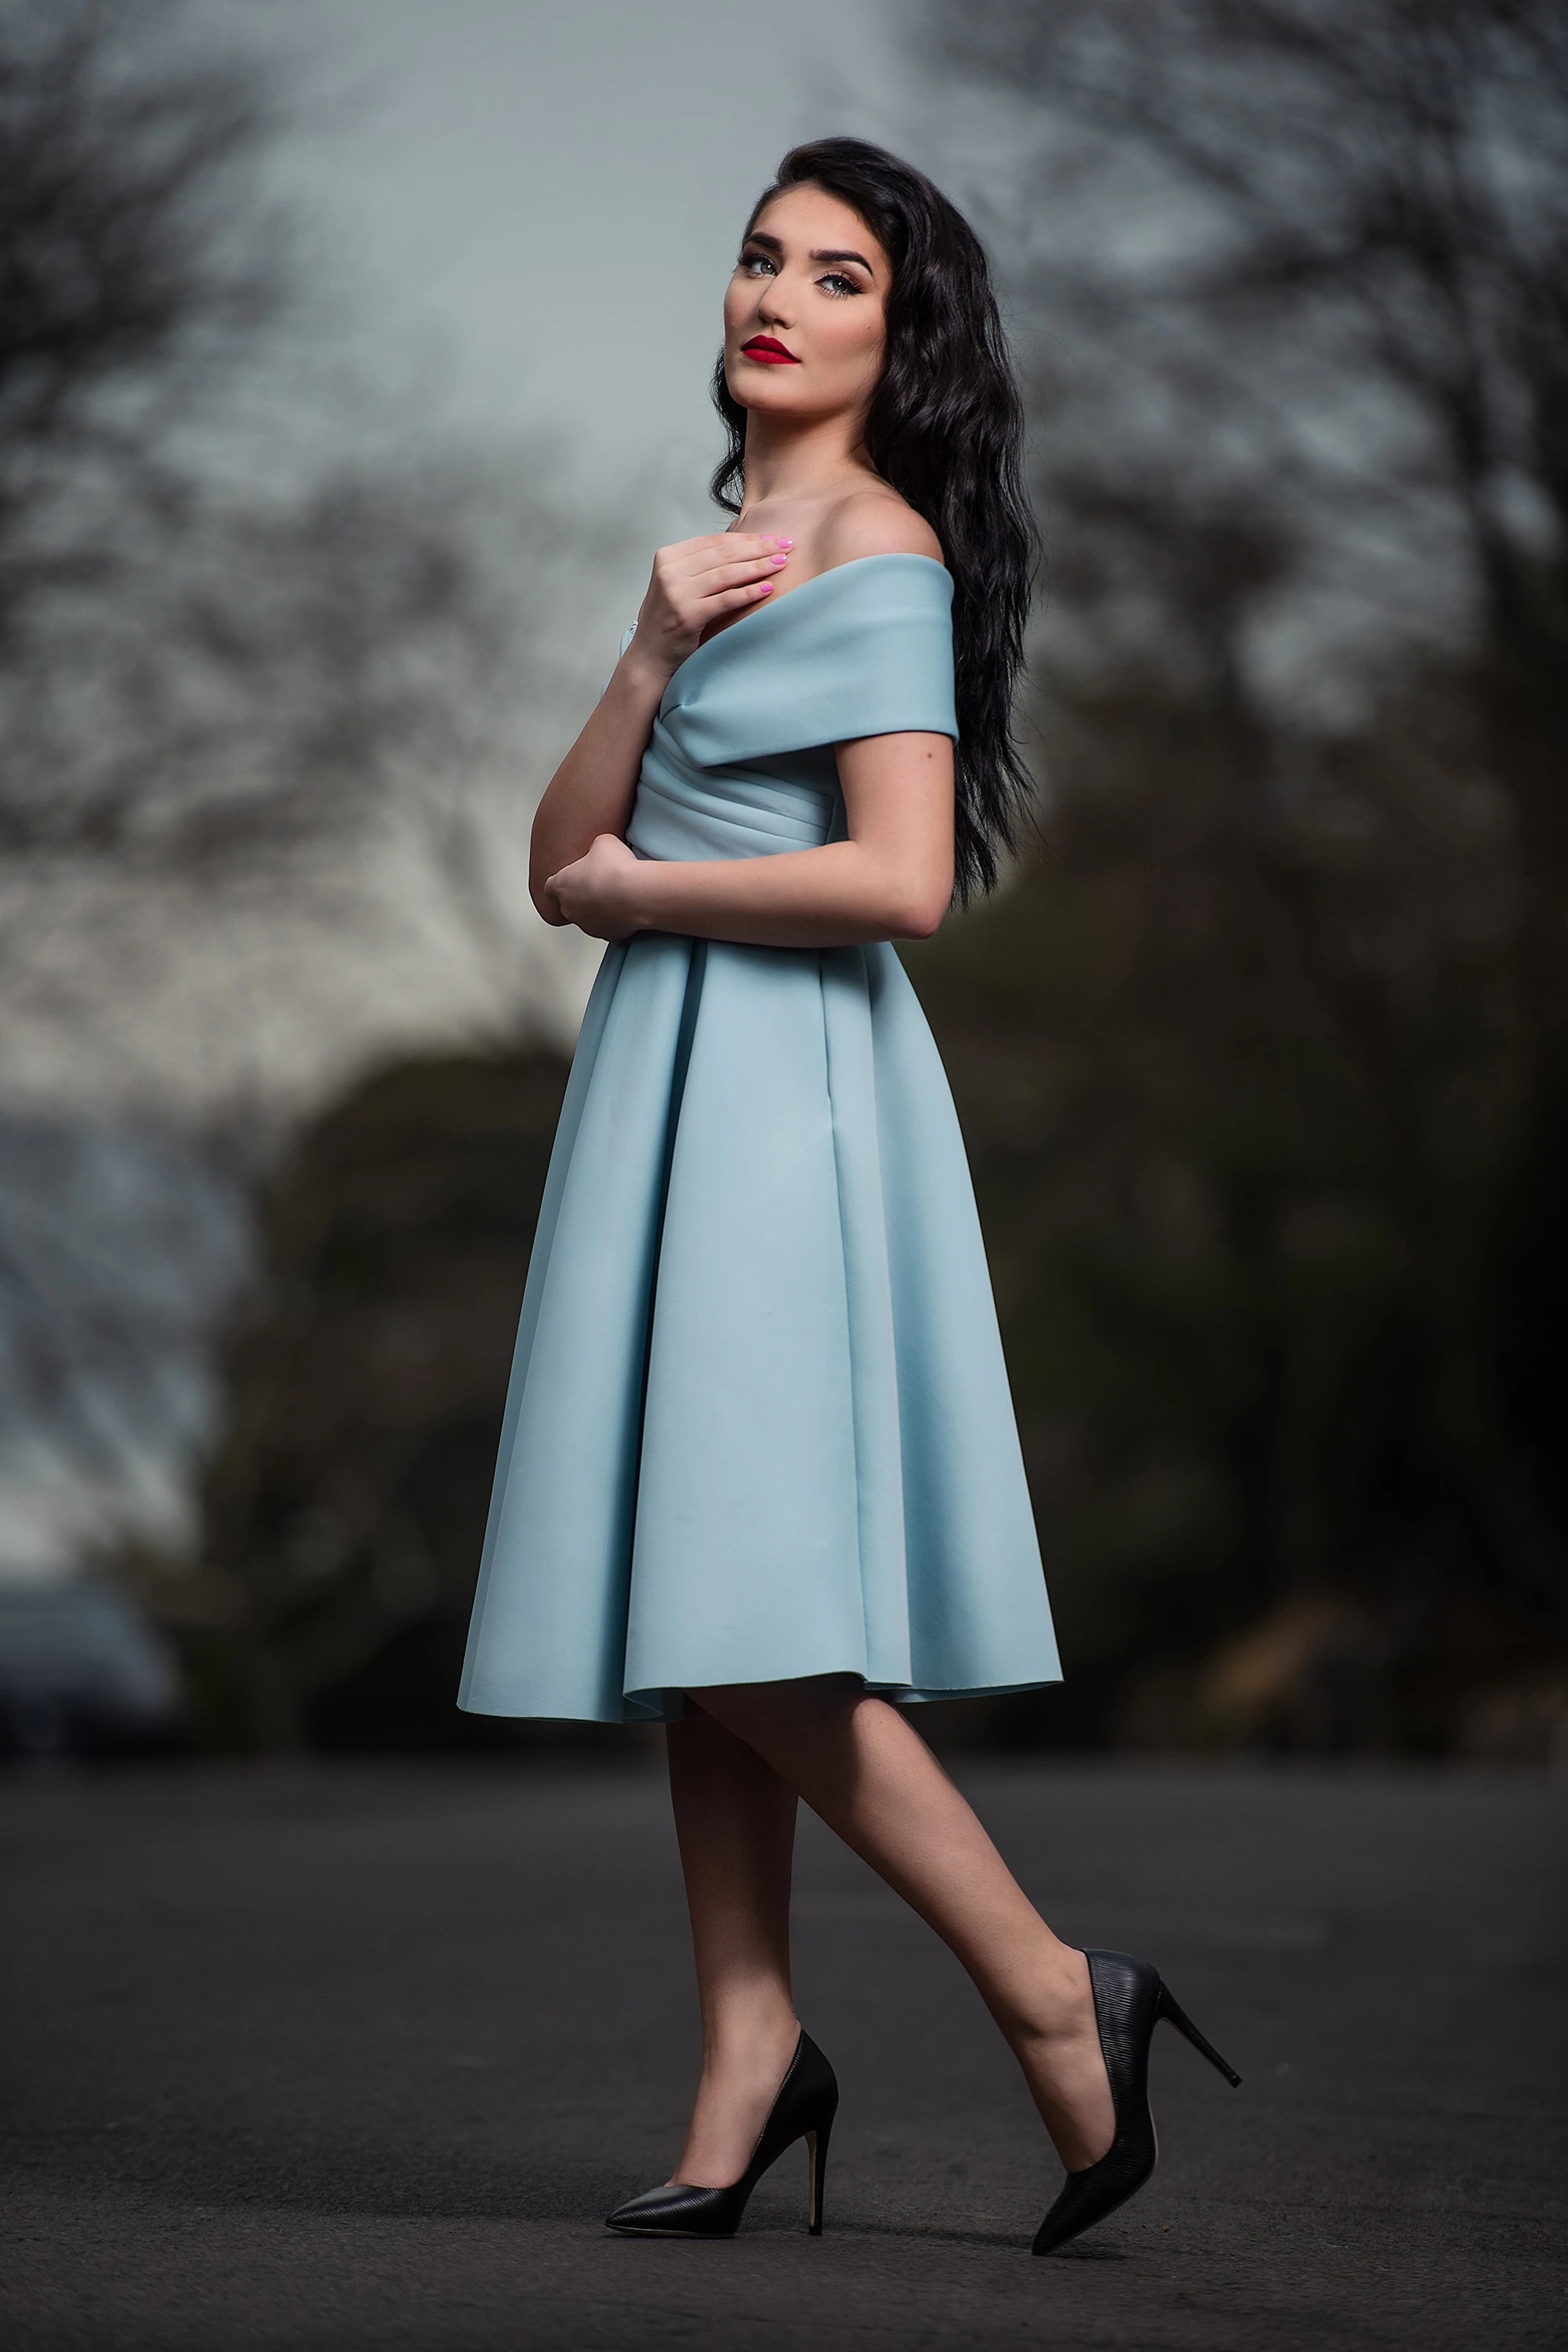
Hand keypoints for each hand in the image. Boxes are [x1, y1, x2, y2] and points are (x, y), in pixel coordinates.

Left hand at [545, 832, 646, 940]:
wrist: (637, 893)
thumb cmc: (616, 868)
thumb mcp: (602, 842)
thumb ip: (594, 848)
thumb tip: (600, 850)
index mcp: (562, 885)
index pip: (550, 887)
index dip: (562, 881)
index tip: (573, 877)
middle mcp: (570, 909)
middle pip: (569, 904)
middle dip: (582, 896)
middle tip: (600, 883)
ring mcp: (587, 925)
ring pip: (589, 918)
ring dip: (599, 909)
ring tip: (617, 894)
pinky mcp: (607, 935)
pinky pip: (609, 927)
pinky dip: (616, 920)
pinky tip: (628, 906)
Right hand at [627, 531, 791, 678]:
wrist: (649, 657)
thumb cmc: (670, 620)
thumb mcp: (679, 583)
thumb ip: (701, 566)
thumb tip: (745, 548)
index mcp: (668, 557)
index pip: (715, 541)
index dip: (747, 538)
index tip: (772, 538)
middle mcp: (670, 571)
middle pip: (723, 553)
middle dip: (759, 548)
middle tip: (786, 546)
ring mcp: (677, 593)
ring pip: (726, 573)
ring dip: (758, 567)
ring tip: (781, 564)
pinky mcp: (687, 615)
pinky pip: (725, 599)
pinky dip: (748, 593)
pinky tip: (767, 589)